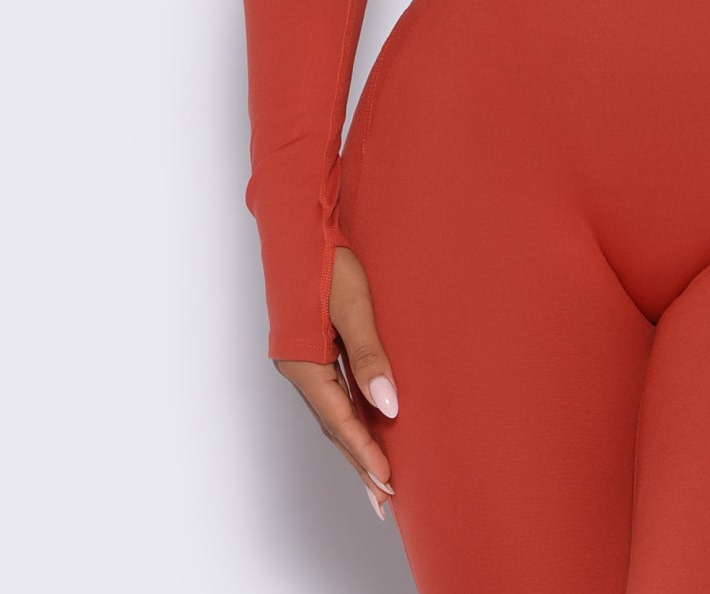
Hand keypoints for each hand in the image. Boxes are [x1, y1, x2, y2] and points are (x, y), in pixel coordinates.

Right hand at [273, 245, 400, 521]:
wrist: (301, 229)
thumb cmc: (328, 262)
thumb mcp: (355, 306)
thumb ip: (370, 357)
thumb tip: (389, 406)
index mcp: (304, 363)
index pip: (340, 421)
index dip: (365, 453)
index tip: (388, 483)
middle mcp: (300, 368)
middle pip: (334, 425)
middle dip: (359, 462)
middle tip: (384, 501)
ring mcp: (303, 359)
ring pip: (333, 412)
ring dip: (355, 444)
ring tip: (378, 477)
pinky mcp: (312, 348)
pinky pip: (334, 393)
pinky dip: (350, 416)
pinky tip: (366, 425)